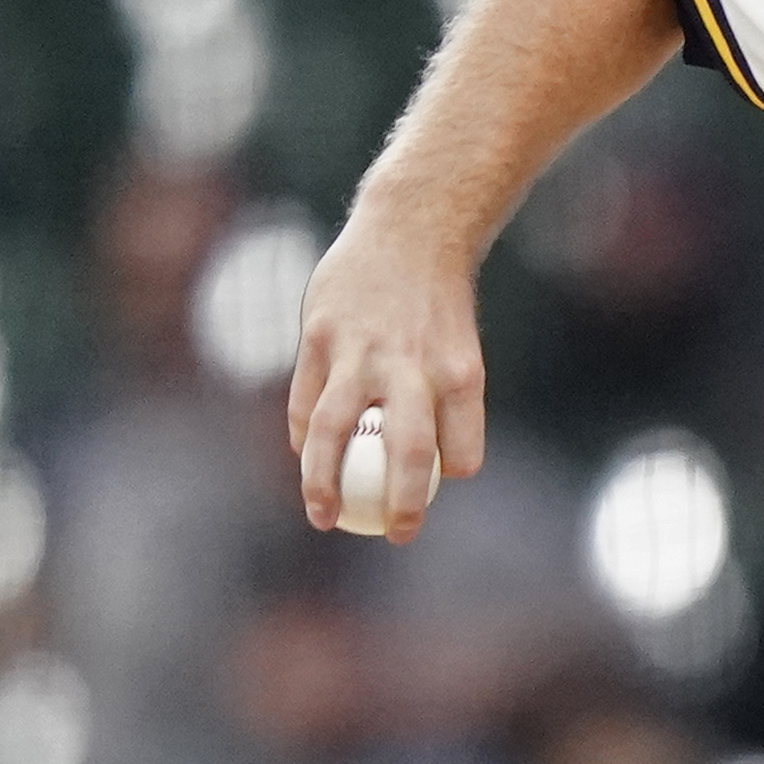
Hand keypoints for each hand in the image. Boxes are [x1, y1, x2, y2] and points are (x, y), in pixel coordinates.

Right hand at [286, 204, 489, 542]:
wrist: (409, 229)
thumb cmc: (435, 304)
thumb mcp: (457, 347)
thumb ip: (443, 403)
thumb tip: (436, 468)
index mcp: (459, 373)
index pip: (460, 450)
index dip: (453, 472)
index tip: (439, 479)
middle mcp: (412, 365)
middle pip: (408, 452)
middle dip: (402, 504)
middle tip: (396, 534)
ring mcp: (361, 350)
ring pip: (337, 432)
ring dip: (324, 483)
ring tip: (323, 517)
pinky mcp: (320, 335)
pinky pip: (306, 402)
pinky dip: (303, 436)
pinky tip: (305, 454)